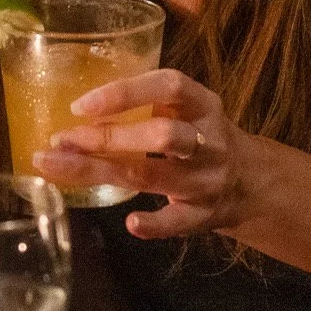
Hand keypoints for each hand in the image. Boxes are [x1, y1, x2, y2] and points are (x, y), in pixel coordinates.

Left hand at [34, 69, 256, 238]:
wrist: (251, 182)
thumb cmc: (200, 138)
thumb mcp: (186, 110)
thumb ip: (145, 105)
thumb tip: (75, 109)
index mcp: (202, 104)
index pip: (169, 86)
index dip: (125, 93)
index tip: (80, 105)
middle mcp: (208, 140)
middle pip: (162, 135)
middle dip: (108, 137)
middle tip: (60, 140)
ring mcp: (208, 180)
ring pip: (155, 175)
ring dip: (103, 171)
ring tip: (59, 167)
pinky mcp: (204, 215)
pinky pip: (178, 221)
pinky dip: (154, 224)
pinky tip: (130, 223)